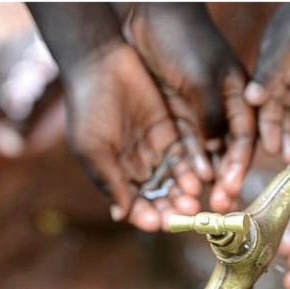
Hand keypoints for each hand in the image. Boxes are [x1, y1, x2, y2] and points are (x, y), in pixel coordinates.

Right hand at [64, 43, 198, 231]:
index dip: (146, 216)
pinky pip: (185, 156)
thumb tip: (122, 216)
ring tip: (193, 197)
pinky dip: (192, 168)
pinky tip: (200, 177)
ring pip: (174, 180)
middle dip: (171, 207)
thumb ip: (110, 180)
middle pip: (159, 197)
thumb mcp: (94, 147)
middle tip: (184, 213)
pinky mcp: (171, 132)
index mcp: (114, 175)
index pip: (134, 205)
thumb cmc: (88, 106)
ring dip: (184, 191)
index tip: (157, 223)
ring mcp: (155, 150)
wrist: (101, 63)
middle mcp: (137, 167)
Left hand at [128, 3, 255, 211]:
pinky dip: (183, 163)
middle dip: (223, 178)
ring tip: (195, 200)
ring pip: (205, 151)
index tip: (229, 188)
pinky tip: (181, 182)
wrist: (149, 14)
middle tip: (216, 204)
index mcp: (240, 96)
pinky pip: (183, 144)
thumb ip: (211, 118)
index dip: (239, 165)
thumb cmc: (183, 39)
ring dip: (202, 176)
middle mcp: (222, 107)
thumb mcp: (201, 79)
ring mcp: (199, 111)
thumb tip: (216, 154)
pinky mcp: (177, 113)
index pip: (245, 138)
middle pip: (227, 151)